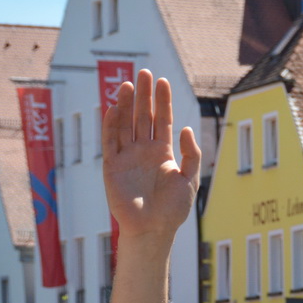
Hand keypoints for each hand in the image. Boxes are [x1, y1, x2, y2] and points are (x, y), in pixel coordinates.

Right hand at [102, 70, 201, 241]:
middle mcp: (144, 151)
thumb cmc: (173, 210)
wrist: (153, 230)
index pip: (162, 120)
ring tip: (129, 84)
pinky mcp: (112, 166)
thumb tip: (187, 128)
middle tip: (145, 73)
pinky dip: (111, 124)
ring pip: (126, 124)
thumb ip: (191, 154)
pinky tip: (115, 107)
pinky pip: (110, 140)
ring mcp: (127, 157)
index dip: (162, 101)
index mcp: (163, 152)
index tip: (163, 82)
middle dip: (144, 96)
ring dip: (127, 104)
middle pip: (143, 117)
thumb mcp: (189, 180)